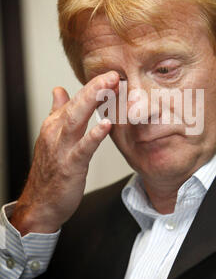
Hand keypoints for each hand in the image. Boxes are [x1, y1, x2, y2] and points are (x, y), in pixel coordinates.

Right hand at [10, 71, 118, 235]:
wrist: (40, 204)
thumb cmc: (50, 172)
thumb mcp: (53, 137)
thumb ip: (58, 112)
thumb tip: (59, 90)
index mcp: (55, 125)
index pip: (75, 100)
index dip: (93, 86)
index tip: (110, 76)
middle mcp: (56, 132)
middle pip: (76, 104)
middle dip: (94, 87)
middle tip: (112, 74)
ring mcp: (62, 148)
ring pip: (76, 119)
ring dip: (93, 101)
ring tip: (110, 87)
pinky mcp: (70, 166)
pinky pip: (83, 148)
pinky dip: (94, 135)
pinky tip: (107, 125)